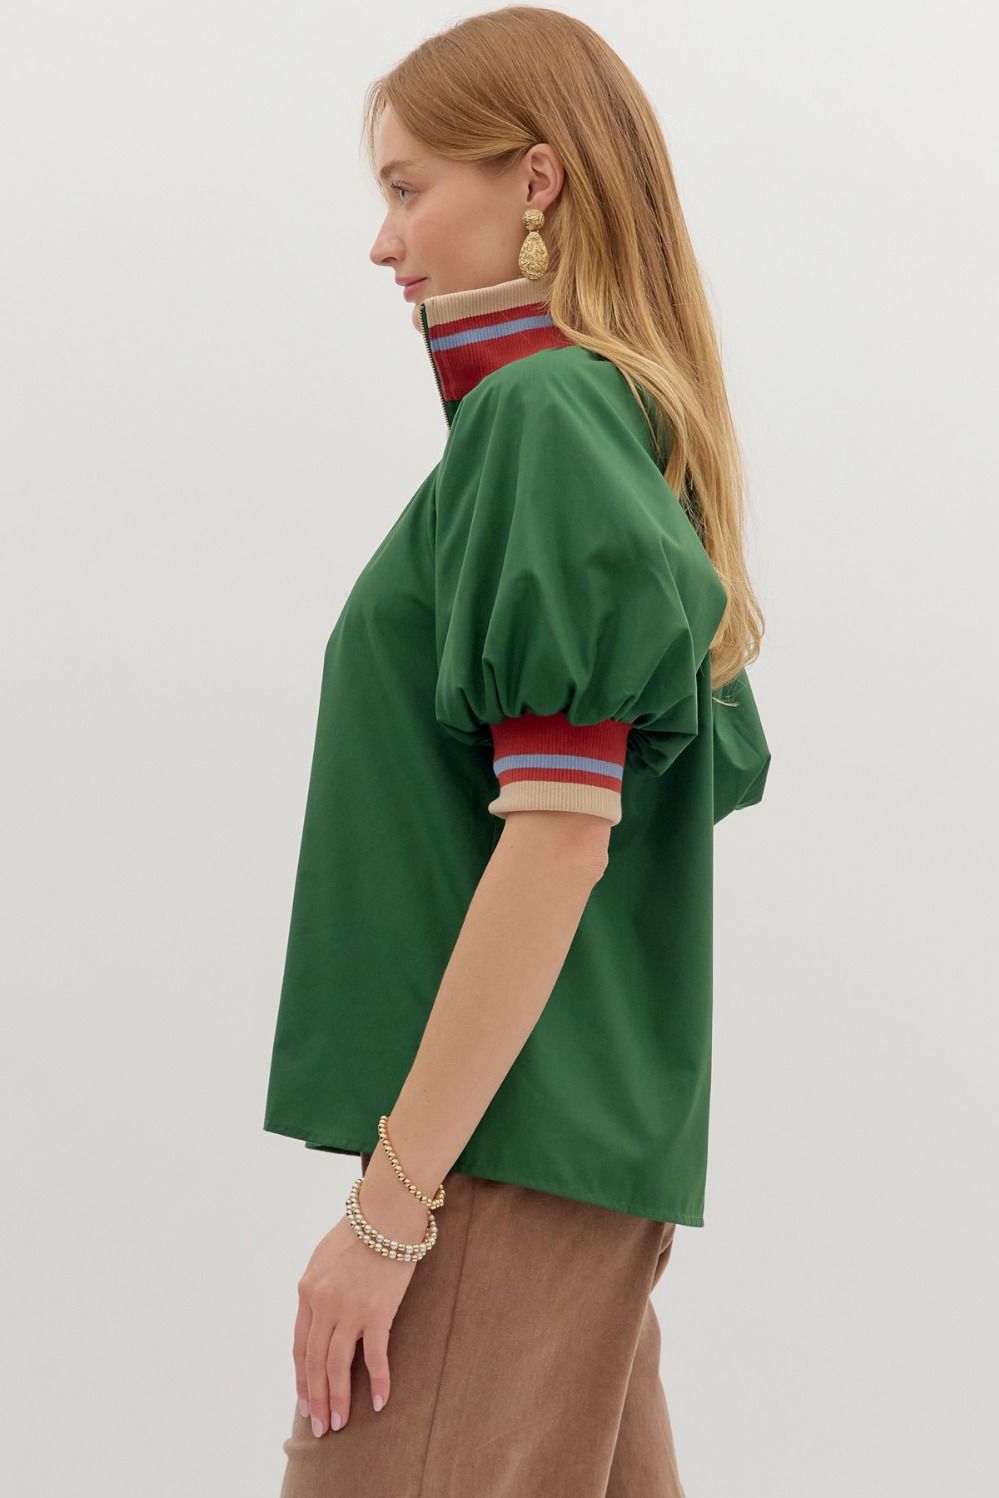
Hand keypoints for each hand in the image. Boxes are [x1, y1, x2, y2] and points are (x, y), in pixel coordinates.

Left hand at [293, 1174, 428, 1435]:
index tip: (304, 1402)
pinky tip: (378, 1401)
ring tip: (339, 1423)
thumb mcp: (324, 1257)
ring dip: (337, 1398)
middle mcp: (323, 1304)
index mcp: (307, 1291)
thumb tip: (317, 1317)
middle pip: (314, 1361)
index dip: (302, 1378)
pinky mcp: (377, 1311)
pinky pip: (374, 1356)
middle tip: (320, 1427)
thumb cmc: (360, 1229)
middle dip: (316, 1398)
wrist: (386, 1211)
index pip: (300, 1346)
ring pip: (336, 1365)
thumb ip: (318, 1288)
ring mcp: (349, 1310)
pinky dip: (376, 1381)